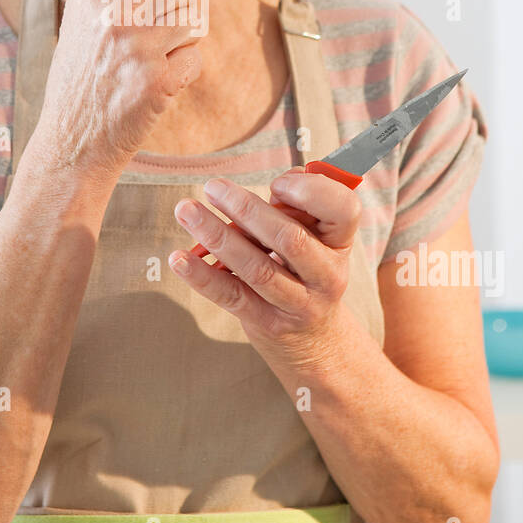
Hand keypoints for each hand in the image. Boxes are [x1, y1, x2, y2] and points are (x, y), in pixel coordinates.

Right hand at [35, 0, 205, 177]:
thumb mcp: (71, 16)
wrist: (73, 141)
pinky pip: (196, 59)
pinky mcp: (157, 81)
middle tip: (166, 26)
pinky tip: (159, 82)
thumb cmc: (78, 74)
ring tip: (163, 51)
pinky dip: (184, 72)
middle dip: (184, 3)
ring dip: (187, 36)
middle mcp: (114, 15)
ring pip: (196, 17)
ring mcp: (137, 48)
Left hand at [168, 168, 359, 354]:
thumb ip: (297, 207)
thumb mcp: (315, 237)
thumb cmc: (306, 269)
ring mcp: (298, 303)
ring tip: (187, 211)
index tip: (276, 183)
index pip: (344, 210)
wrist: (314, 339)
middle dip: (246, 209)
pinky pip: (232, 296)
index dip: (311, 191)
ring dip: (217, 236)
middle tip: (213, 187)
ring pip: (257, 268)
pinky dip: (202, 276)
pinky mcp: (267, 322)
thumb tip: (281, 182)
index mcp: (340, 242)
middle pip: (290, 239)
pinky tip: (179, 258)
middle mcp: (327, 275)